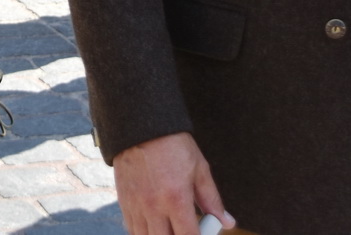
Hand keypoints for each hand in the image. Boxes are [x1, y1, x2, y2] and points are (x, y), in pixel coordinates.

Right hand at [113, 132, 232, 234]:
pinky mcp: (123, 202)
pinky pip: (132, 229)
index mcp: (176, 198)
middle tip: (186, 229)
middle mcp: (154, 206)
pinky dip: (144, 233)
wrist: (142, 126)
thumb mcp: (199, 169)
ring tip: (170, 228)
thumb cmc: (173, 145)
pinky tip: (155, 225)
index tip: (202, 234)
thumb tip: (226, 221)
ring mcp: (136, 206)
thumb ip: (212, 199)